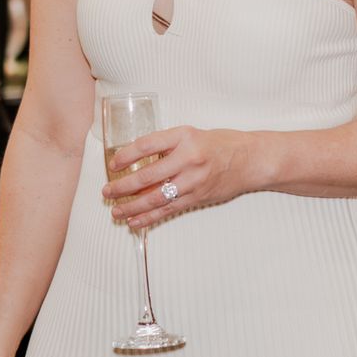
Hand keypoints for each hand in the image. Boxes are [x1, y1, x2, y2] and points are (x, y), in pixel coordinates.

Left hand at [101, 125, 256, 229]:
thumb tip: (135, 159)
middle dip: (124, 187)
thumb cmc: (217, 144)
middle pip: (148, 175)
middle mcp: (188, 159)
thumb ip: (166, 144)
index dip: (126, 156)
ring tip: (116, 212)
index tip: (113, 164)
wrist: (248, 160)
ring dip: (133, 207)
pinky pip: (169, 210)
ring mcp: (193, 181)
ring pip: (156, 197)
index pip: (147, 145)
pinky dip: (150, 217)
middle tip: (107, 192)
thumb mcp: (190, 134)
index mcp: (184, 137)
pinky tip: (135, 222)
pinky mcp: (197, 198)